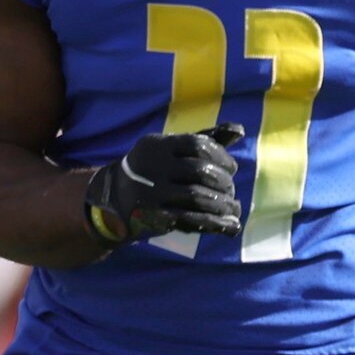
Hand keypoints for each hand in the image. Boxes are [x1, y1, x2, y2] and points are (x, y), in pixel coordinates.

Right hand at [82, 122, 244, 244]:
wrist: (115, 196)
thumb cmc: (155, 169)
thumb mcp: (173, 150)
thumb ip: (205, 140)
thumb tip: (238, 130)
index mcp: (157, 145)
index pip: (198, 144)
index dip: (221, 156)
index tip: (231, 168)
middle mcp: (151, 165)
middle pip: (199, 171)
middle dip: (223, 182)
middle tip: (230, 189)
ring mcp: (150, 191)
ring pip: (196, 196)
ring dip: (222, 204)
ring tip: (232, 207)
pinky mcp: (153, 215)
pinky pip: (189, 219)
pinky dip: (214, 223)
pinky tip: (229, 225)